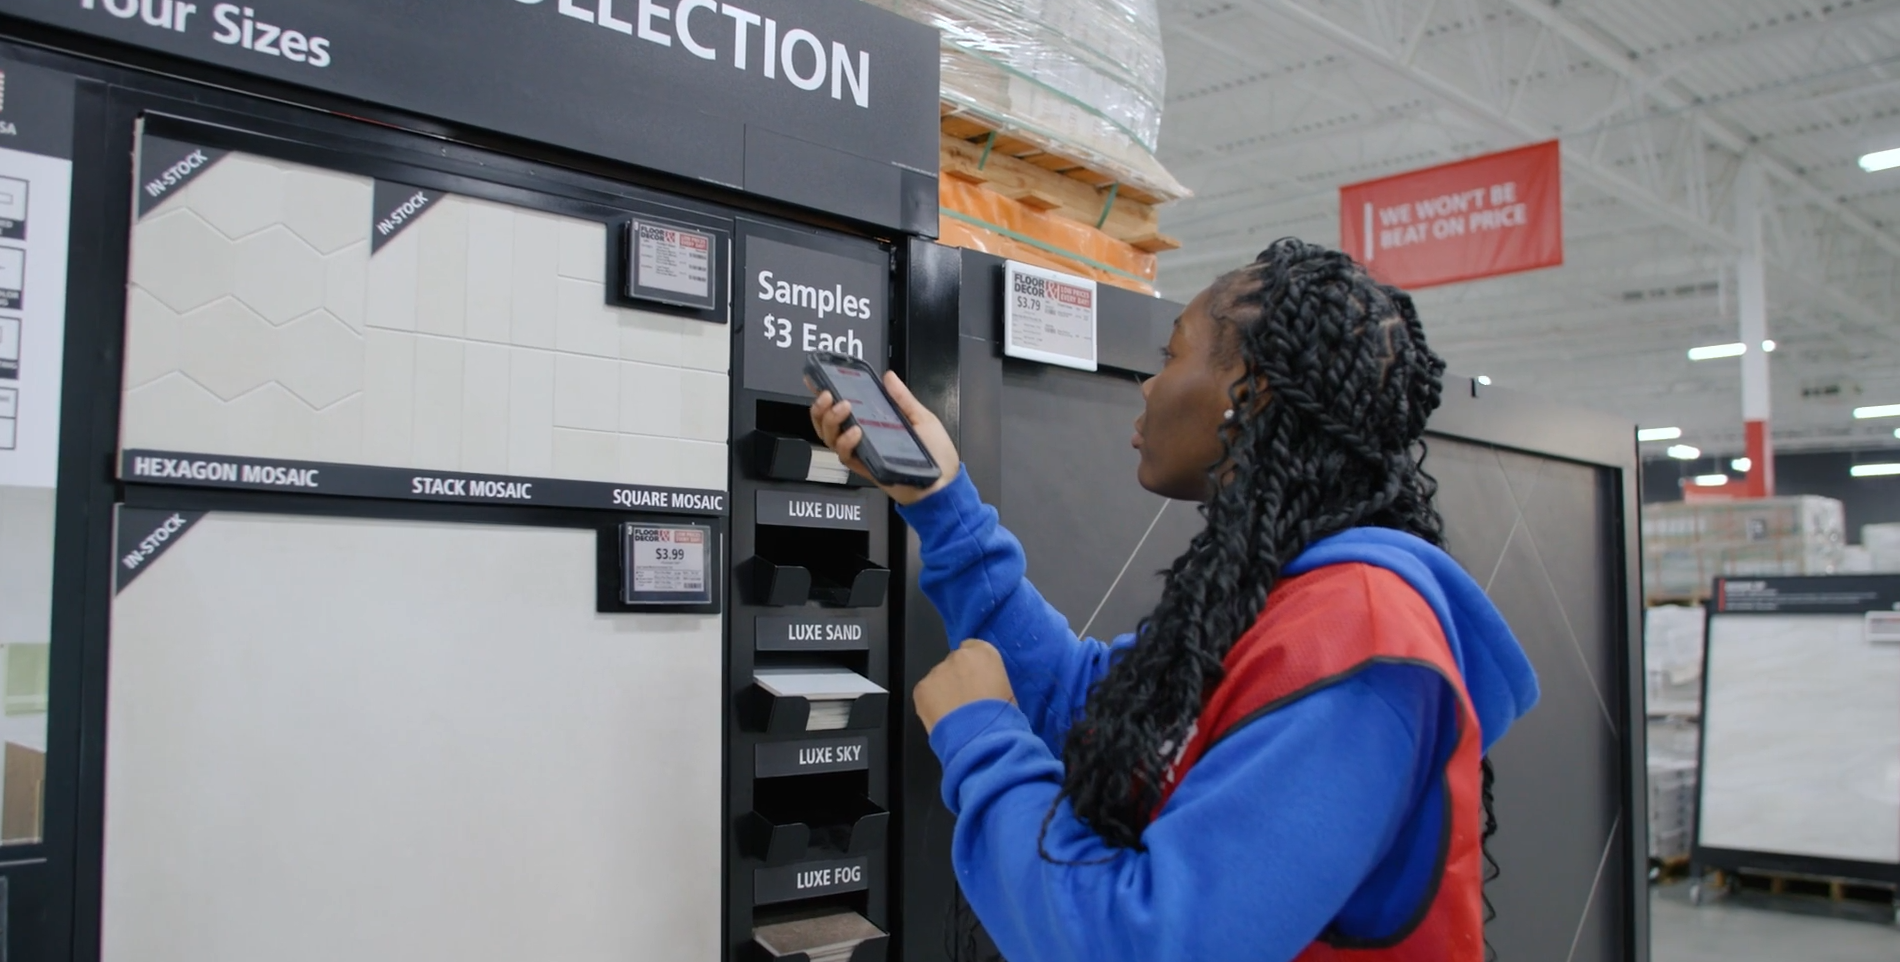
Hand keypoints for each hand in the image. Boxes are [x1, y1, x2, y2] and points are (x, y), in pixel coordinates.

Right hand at [808, 370, 960, 505]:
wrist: (943, 485)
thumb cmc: (936, 454)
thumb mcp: (923, 418)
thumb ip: (903, 398)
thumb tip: (889, 377)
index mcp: (876, 422)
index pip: (844, 407)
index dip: (826, 396)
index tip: (817, 381)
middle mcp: (865, 436)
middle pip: (828, 423)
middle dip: (821, 408)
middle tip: (828, 395)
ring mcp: (864, 452)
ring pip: (830, 438)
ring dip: (831, 420)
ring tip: (844, 408)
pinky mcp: (865, 467)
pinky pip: (845, 456)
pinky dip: (846, 442)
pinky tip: (856, 432)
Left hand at [914, 639, 1014, 734]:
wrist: (981, 738)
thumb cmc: (1001, 718)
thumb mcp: (1007, 692)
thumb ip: (990, 680)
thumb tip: (983, 688)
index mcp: (984, 653)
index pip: (973, 648)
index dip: (972, 667)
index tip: (975, 681)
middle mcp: (959, 656)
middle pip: (953, 663)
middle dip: (956, 678)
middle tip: (964, 700)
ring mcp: (937, 671)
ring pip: (938, 678)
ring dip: (943, 691)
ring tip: (953, 714)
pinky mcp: (921, 688)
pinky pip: (925, 693)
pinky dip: (931, 704)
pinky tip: (942, 718)